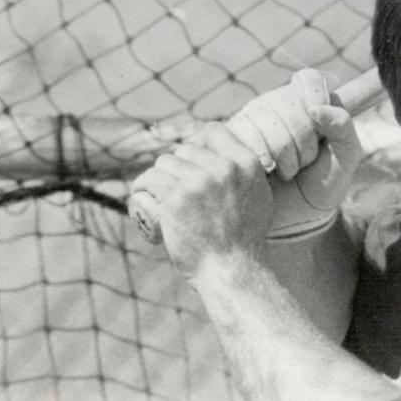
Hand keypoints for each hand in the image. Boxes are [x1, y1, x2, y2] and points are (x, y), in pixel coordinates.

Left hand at [130, 122, 273, 278]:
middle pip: (186, 149)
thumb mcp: (259, 198)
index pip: (214, 131)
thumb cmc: (244, 239)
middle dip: (177, 165)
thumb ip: (248, 175)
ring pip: (165, 163)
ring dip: (158, 175)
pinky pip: (150, 180)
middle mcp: (224, 168)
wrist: (231, 269)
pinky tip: (141, 193)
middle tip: (174, 186)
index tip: (192, 159)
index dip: (199, 142)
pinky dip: (143, 187)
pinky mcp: (175, 199)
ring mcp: (198, 182)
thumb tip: (232, 156)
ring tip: (157, 192)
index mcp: (247, 164)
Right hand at [228, 69, 362, 240]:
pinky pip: (243, 135)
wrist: (291, 221)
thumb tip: (317, 108)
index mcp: (308, 101)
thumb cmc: (320, 186)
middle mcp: (277, 103)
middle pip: (288, 103)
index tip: (321, 134)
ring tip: (285, 172)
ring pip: (265, 120)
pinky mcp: (229, 136)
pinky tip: (265, 174)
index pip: (308, 80)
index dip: (315, 102)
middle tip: (304, 163)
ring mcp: (251, 118)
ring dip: (283, 155)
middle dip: (303, 142)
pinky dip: (260, 160)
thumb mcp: (345, 160)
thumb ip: (344, 129)